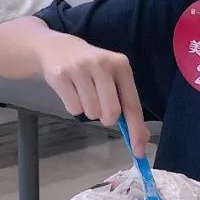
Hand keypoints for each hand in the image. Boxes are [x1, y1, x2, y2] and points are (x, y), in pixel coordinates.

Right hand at [37, 32, 150, 155]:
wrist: (57, 48)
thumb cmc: (92, 67)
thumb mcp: (113, 78)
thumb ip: (128, 104)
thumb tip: (142, 138)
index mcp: (120, 65)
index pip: (131, 104)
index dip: (136, 129)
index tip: (138, 151)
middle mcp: (102, 64)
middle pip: (111, 112)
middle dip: (107, 118)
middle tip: (101, 106)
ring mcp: (79, 69)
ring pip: (91, 112)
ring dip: (89, 110)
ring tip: (84, 93)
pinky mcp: (60, 75)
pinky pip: (73, 108)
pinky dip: (74, 106)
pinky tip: (72, 91)